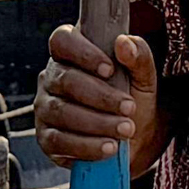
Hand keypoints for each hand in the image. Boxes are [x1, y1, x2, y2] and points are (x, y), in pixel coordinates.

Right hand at [33, 23, 157, 169]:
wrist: (136, 141)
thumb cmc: (132, 100)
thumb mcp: (143, 77)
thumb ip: (138, 56)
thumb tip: (124, 43)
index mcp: (71, 54)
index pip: (62, 40)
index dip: (83, 53)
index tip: (109, 69)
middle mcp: (52, 79)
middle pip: (66, 80)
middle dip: (101, 96)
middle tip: (129, 108)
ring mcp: (46, 108)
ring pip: (62, 112)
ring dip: (97, 123)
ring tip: (125, 130)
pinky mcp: (46, 138)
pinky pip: (58, 141)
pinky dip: (86, 146)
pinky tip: (108, 147)